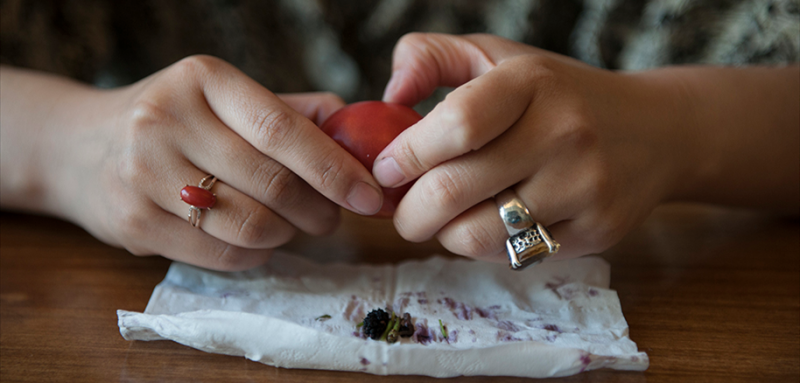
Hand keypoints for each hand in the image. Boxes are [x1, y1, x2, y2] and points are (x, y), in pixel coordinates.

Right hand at [1, 56, 384, 269]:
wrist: (80, 147)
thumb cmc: (173, 120)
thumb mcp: (222, 98)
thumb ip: (288, 111)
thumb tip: (355, 127)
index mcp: (203, 80)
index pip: (283, 129)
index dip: (334, 167)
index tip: (369, 194)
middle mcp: (167, 120)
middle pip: (272, 184)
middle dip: (320, 209)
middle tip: (335, 216)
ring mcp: (145, 173)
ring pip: (251, 225)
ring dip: (289, 234)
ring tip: (294, 225)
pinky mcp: (135, 221)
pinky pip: (222, 255)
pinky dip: (256, 255)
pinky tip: (259, 240)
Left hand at [375, 33, 700, 261]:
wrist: (655, 131)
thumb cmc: (557, 94)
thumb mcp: (498, 58)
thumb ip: (433, 58)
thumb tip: (391, 95)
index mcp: (532, 83)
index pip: (455, 126)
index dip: (405, 155)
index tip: (386, 169)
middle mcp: (563, 134)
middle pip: (454, 191)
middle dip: (407, 211)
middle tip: (401, 209)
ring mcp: (583, 187)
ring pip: (476, 235)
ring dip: (441, 234)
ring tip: (441, 218)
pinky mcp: (594, 231)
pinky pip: (511, 255)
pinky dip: (482, 247)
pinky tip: (486, 223)